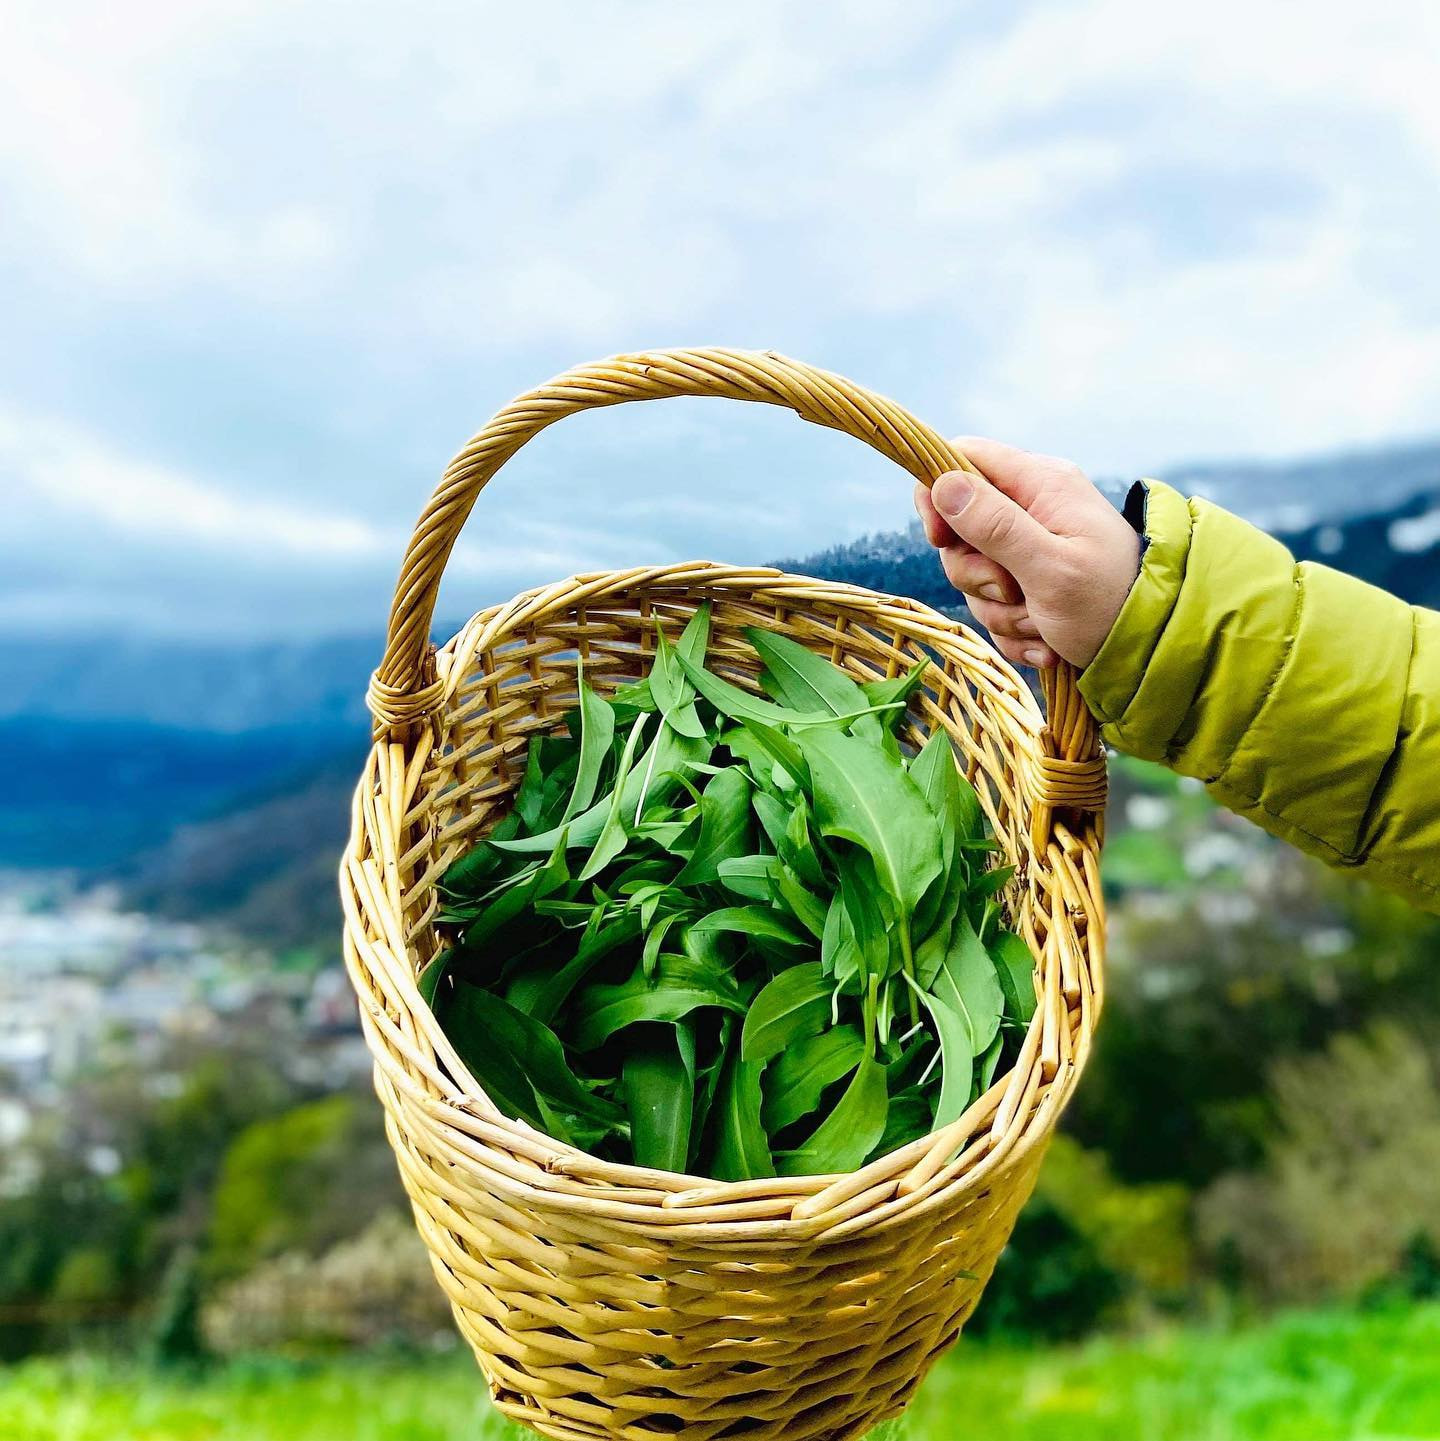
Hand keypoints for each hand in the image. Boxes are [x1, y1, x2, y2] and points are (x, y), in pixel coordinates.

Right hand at [913, 436, 1141, 669]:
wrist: (1154, 649)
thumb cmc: (1111, 604)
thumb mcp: (1051, 568)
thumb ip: (996, 526)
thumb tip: (944, 484)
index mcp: (1041, 484)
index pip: (964, 457)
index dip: (938, 494)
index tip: (940, 539)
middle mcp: (1033, 507)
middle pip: (960, 528)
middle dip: (976, 573)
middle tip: (1013, 592)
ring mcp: (1030, 546)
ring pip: (973, 574)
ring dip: (999, 610)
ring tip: (1041, 623)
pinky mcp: (1030, 582)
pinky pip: (993, 604)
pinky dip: (1014, 629)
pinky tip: (1046, 641)